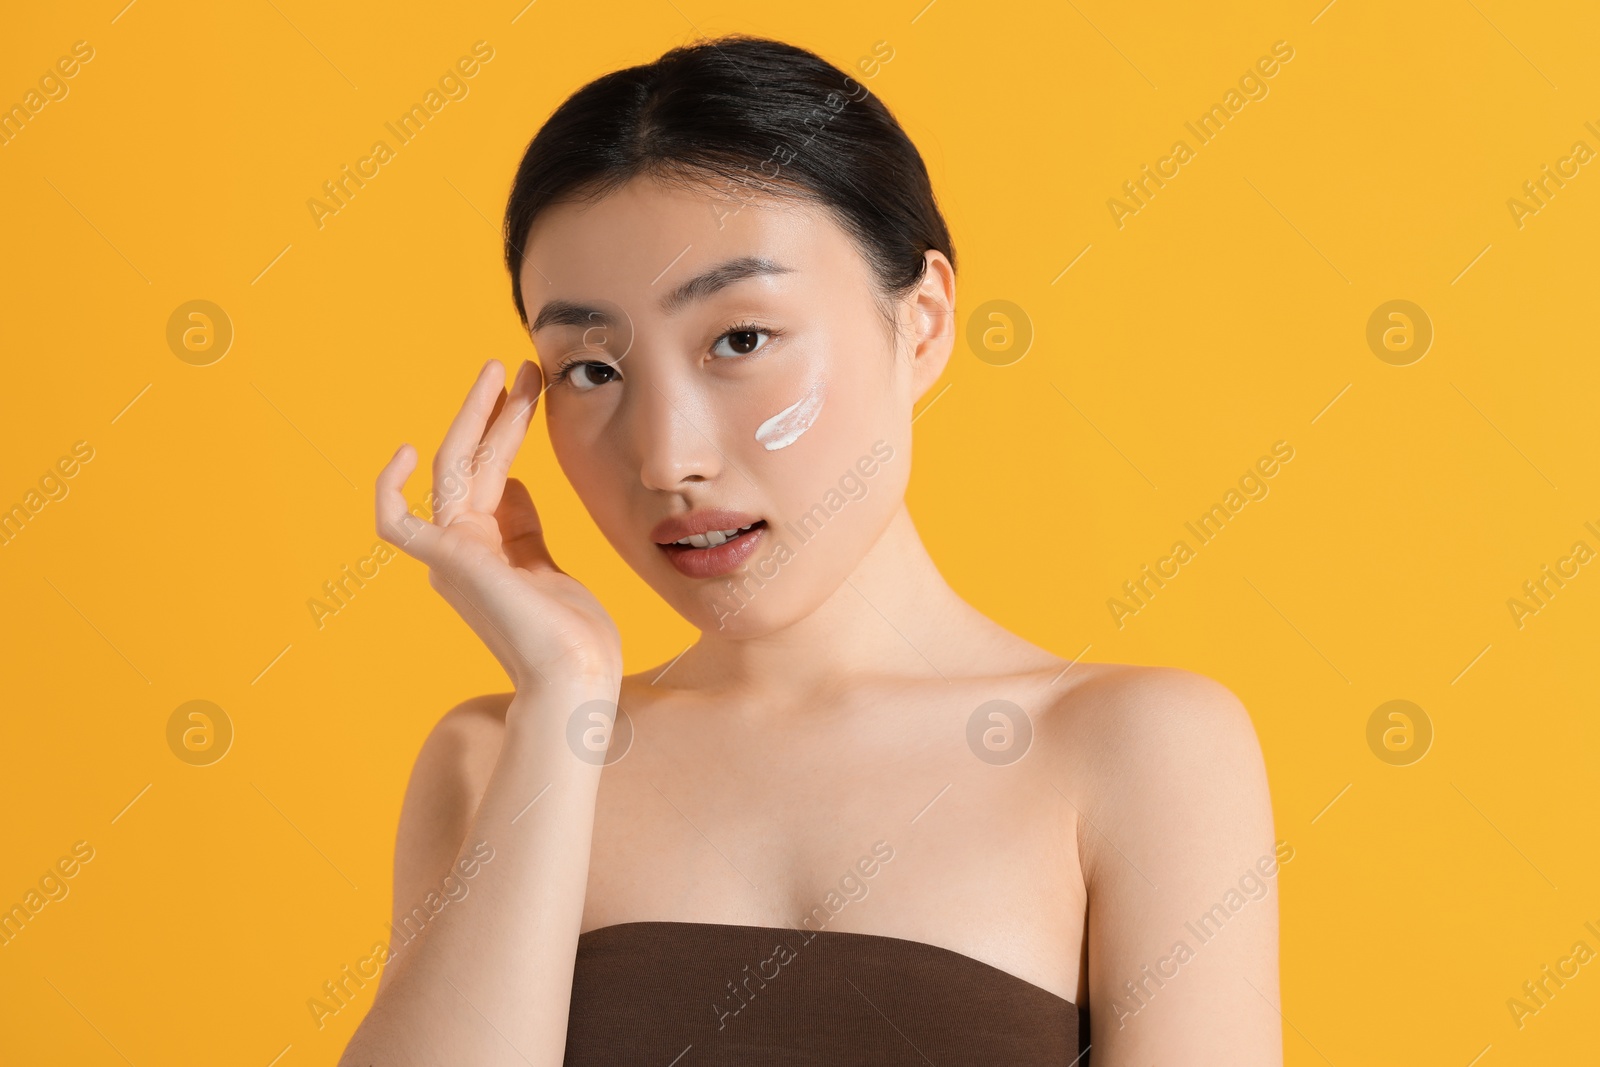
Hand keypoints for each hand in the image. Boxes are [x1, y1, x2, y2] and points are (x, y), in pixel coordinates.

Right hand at [375, 359, 621, 693]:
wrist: (577, 675)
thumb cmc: (572, 636)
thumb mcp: (548, 566)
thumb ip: (524, 529)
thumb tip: (515, 484)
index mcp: (487, 550)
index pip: (493, 475)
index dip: (509, 431)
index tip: (533, 395)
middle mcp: (461, 549)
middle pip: (475, 462)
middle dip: (499, 411)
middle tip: (525, 366)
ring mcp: (451, 553)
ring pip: (453, 468)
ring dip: (477, 416)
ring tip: (504, 370)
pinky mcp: (447, 559)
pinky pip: (395, 522)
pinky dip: (388, 488)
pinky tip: (405, 451)